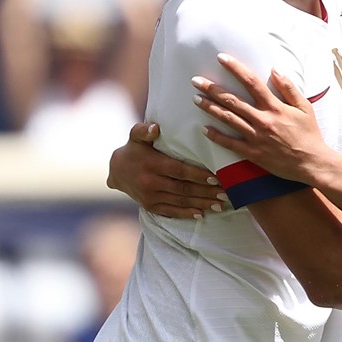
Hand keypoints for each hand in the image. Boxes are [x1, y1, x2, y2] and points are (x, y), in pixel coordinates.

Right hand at [108, 122, 227, 218]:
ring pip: (180, 202)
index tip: (216, 177)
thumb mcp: (135, 136)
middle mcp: (150, 183)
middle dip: (206, 192)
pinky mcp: (150, 206)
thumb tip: (155, 127)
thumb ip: (144, 130)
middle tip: (226, 192)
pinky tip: (202, 214)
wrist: (115, 170)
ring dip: (201, 204)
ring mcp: (150, 197)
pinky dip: (187, 214)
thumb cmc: (134, 149)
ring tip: (220, 204)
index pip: (179, 171)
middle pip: (183, 188)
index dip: (198, 175)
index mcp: (151, 164)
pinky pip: (171, 212)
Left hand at [191, 53, 336, 183]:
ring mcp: (256, 137)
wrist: (312, 163)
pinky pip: (230, 144)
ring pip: (228, 119)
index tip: (221, 58)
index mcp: (275, 106)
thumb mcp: (304, 107)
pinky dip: (216, 136)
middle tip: (196, 80)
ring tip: (196, 99)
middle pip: (232, 100)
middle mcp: (263, 119)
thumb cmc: (310, 134)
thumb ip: (289, 88)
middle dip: (212, 88)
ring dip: (210, 108)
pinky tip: (205, 129)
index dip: (235, 68)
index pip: (251, 82)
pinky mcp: (253, 153)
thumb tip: (275, 69)